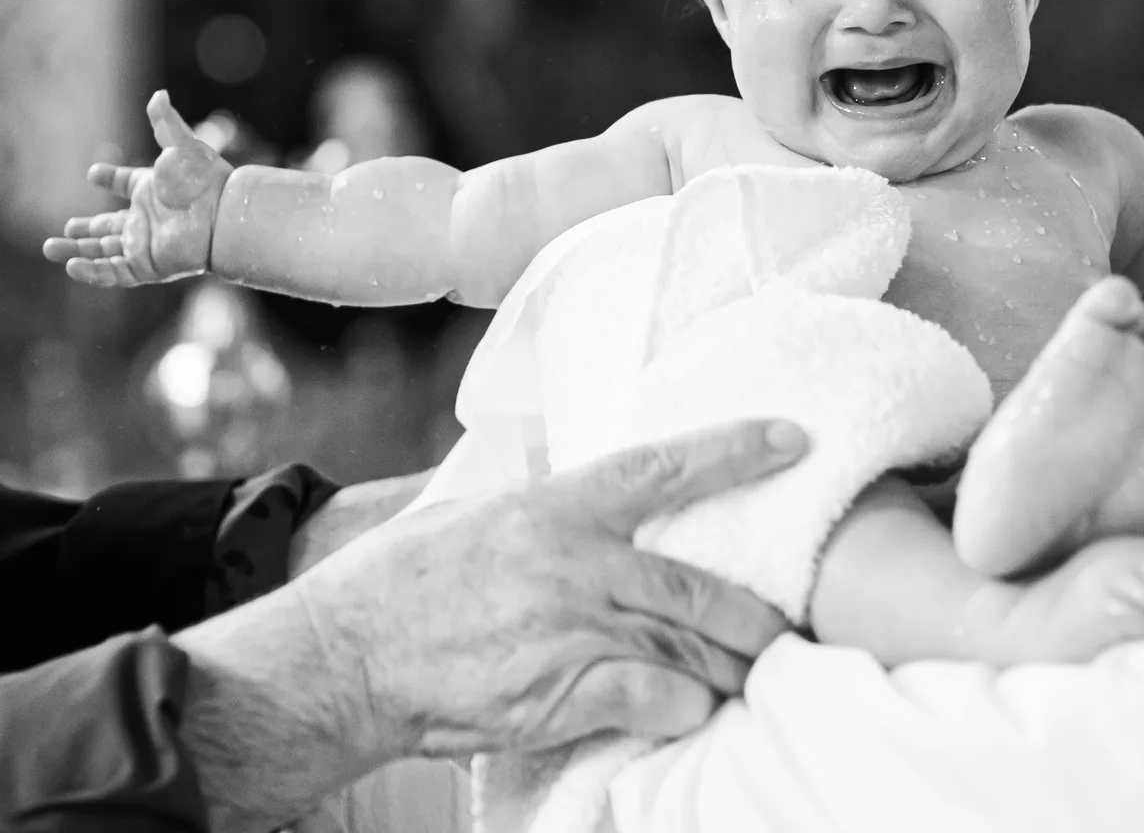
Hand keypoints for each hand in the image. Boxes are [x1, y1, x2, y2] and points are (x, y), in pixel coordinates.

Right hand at [42, 90, 231, 285]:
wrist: (223, 215)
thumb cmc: (205, 179)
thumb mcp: (182, 145)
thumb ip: (165, 122)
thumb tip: (158, 94)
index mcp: (152, 189)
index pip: (126, 184)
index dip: (110, 178)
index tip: (93, 172)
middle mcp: (147, 218)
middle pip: (108, 226)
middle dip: (85, 229)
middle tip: (66, 228)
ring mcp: (145, 243)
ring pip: (104, 251)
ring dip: (77, 250)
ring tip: (49, 248)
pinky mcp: (147, 265)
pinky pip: (114, 273)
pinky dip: (91, 272)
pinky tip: (70, 266)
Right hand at [301, 418, 806, 758]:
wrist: (346, 656)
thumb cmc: (402, 580)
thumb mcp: (472, 511)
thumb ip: (538, 502)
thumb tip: (579, 488)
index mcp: (553, 508)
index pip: (661, 466)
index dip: (733, 449)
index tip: (792, 438)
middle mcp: (571, 563)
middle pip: (695, 586)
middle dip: (756, 613)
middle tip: (791, 626)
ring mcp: (567, 630)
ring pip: (685, 647)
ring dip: (729, 667)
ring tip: (757, 676)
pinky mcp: (557, 694)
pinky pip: (651, 699)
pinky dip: (684, 707)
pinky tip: (693, 711)